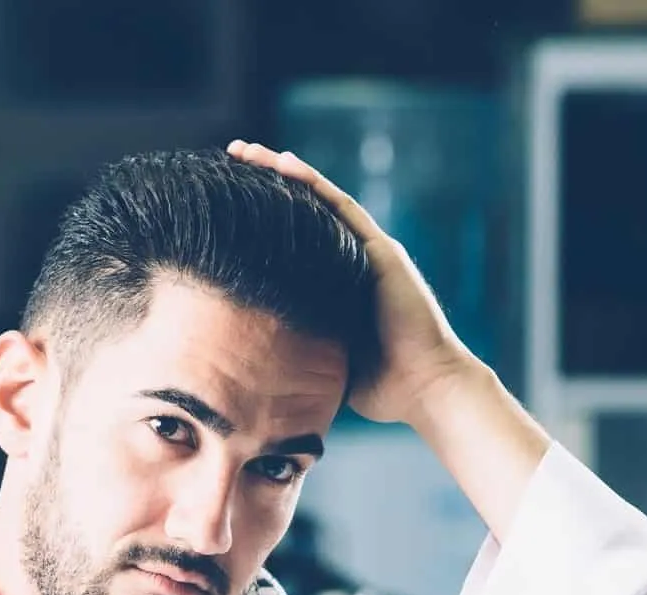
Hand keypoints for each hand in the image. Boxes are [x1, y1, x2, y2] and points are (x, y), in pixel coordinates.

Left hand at [227, 139, 480, 427]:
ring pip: (317, 199)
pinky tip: (284, 164)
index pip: (292, 239)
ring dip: (281, 172)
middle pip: (301, 211)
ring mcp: (368, 251)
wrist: (424, 389)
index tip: (222, 203)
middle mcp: (353, 260)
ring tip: (244, 152)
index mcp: (338, 283)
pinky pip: (340, 208)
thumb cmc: (379, 387)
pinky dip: (312, 184)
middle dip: (264, 185)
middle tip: (227, 162)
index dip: (260, 218)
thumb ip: (296, 343)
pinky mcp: (381, 252)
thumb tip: (247, 355)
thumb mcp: (322, 359)